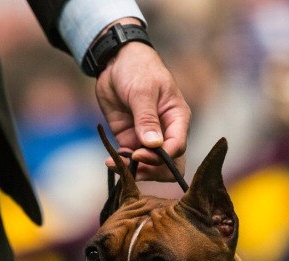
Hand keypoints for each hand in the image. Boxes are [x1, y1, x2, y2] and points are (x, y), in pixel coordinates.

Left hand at [95, 38, 189, 181]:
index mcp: (177, 118)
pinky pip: (131, 159)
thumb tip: (154, 144)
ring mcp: (148, 138)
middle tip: (131, 163)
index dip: (161, 157)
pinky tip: (110, 161)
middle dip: (152, 170)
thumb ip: (147, 118)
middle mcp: (166, 132)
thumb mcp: (142, 91)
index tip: (140, 153)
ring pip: (150, 166)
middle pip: (169, 164)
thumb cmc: (137, 69)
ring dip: (135, 169)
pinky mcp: (130, 139)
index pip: (178, 147)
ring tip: (116, 163)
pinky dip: (123, 164)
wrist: (116, 62)